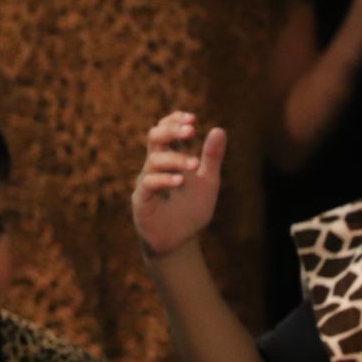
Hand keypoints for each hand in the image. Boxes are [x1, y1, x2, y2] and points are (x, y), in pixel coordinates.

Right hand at [132, 112, 225, 257]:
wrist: (180, 242)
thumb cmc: (191, 210)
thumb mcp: (208, 181)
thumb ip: (212, 157)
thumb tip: (219, 129)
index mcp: (170, 159)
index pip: (166, 131)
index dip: (175, 121)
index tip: (193, 119)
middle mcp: (155, 167)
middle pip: (154, 138)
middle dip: (170, 130)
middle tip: (190, 130)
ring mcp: (146, 182)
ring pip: (153, 160)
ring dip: (175, 158)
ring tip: (194, 164)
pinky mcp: (141, 200)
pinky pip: (149, 183)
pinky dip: (164, 179)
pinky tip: (180, 181)